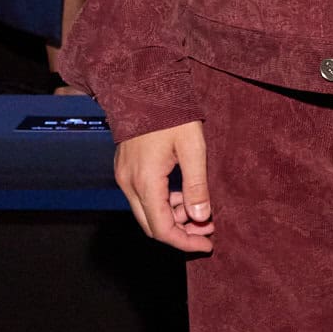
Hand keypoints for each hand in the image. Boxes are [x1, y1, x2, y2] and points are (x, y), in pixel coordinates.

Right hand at [114, 121, 214, 254]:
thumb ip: (197, 185)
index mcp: (145, 182)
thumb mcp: (193, 148)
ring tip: (202, 212)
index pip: (162, 229)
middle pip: (152, 226)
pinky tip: (184, 196)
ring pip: (147, 213)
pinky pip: (143, 198)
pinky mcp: (125, 170)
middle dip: (181, 233)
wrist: (141, 87)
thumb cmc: (170, 114)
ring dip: (173, 218)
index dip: (186, 242)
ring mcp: (124, 177)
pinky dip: (164, 204)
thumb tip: (201, 217)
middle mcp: (129, 184)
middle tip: (208, 229)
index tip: (208, 244)